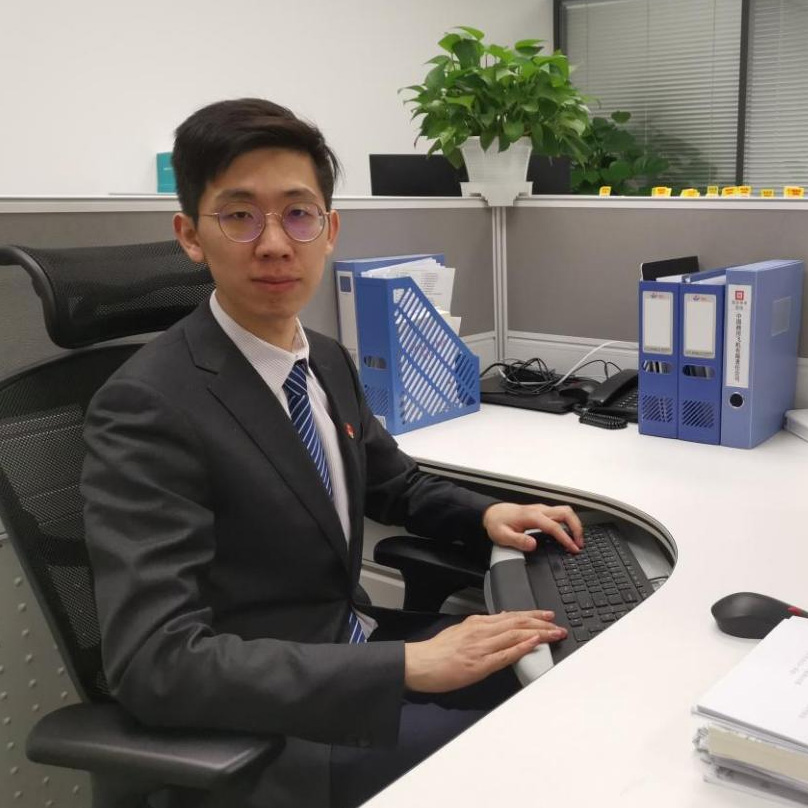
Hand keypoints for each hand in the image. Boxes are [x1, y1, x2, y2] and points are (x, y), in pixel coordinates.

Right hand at [404, 611, 565, 692]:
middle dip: (541, 622)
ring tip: (554, 633)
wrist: (419, 664)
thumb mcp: (460, 631)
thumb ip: (482, 626)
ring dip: (539, 633)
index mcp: (477, 623)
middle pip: (518, 623)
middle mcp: (482, 631)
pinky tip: (533, 643)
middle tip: (558, 623)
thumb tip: (501, 621)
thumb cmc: (437, 652)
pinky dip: (521, 647)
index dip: (532, 615)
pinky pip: (505, 654)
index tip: (546, 615)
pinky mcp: (479, 664)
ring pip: (515, 635)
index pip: (511, 616)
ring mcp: (482, 647)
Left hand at [482, 502, 583, 553]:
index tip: (573, 548)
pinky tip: (568, 533)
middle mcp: (539, 510)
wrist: (491, 513)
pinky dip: (568, 523)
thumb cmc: (497, 523)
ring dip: (574, 524)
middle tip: (579, 544)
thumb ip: (518, 541)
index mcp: (531, 516)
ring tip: (577, 540)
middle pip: (566, 513)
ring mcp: (541, 509)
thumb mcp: (502, 536)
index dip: (566, 538)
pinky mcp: (541, 511)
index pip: (554, 526)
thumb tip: (533, 545)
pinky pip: (560, 514)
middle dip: (577, 528)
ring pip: (565, 511)